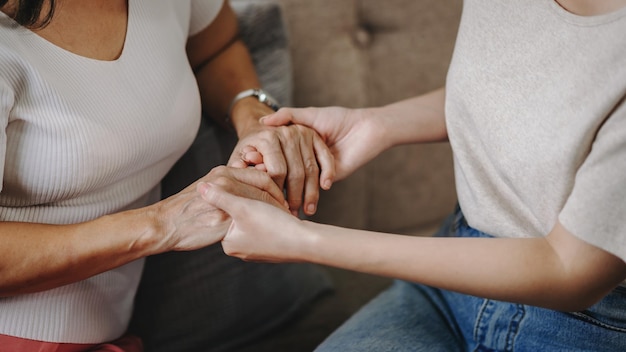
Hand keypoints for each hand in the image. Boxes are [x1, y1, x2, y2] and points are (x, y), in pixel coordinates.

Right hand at [153, 166, 286, 251]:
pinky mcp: (224, 218)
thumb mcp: (208, 188)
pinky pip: (252, 219)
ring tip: (283, 219)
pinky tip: (271, 231)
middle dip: (281, 197)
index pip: (261, 174)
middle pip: (266, 185)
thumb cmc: (186, 210)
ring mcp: (226, 198)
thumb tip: (247, 185)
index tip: (283, 198)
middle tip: (288, 209)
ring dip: (276, 210)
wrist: (165, 224)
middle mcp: (225, 181)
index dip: (276, 186)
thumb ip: (228, 184)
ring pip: (261, 201)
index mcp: (223, 172)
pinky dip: (265, 223)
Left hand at [200, 180, 306, 262]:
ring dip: (261, 207)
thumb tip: (200, 188)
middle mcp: (240, 250)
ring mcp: (257, 250)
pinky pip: (266, 227)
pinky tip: (280, 211)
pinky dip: (271, 217)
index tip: (242, 185)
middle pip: (238, 217)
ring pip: (254, 220)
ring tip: (273, 202)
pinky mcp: (272, 247)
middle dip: (248, 201)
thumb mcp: (244, 207)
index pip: (223, 214)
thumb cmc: (275, 226)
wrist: (307, 243)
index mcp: (229, 243)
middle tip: (258, 191)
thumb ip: (220, 197)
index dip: (233, 195)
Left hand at [229, 118, 334, 215]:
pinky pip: (325, 158)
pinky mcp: (315, 136)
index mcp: (267, 138)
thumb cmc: (249, 150)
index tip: (277, 207)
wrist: (260, 129)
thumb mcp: (239, 159)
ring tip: (308, 210)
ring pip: (311, 169)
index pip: (277, 172)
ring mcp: (303, 134)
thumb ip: (241, 169)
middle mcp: (287, 133)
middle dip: (296, 197)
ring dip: (312, 192)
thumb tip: (242, 176)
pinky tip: (325, 188)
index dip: (278, 193)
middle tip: (293, 214)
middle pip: (296, 172)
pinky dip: (328, 173)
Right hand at [260, 107, 383, 180]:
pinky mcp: (329, 179)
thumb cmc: (338, 118)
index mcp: (300, 147)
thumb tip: (263, 121)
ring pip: (297, 182)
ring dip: (283, 186)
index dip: (262, 159)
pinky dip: (301, 188)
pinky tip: (288, 188)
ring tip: (267, 186)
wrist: (366, 128)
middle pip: (284, 172)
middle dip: (269, 176)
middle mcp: (306, 161)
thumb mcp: (309, 115)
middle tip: (253, 178)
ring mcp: (317, 172)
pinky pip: (313, 186)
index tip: (246, 162)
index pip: (277, 155)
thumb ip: (288, 116)